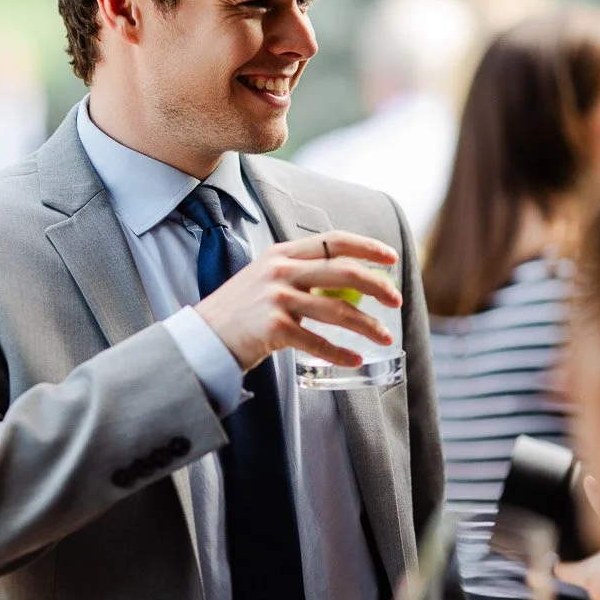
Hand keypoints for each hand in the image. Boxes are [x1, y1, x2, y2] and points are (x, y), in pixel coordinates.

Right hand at [194, 230, 401, 371]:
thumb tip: (347, 279)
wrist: (204, 337)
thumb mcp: (267, 279)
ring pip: (336, 309)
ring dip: (367, 325)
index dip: (367, 247)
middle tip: (396, 300)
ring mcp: (276, 298)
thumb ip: (299, 273)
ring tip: (385, 337)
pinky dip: (340, 352)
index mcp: (282, 253)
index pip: (334, 240)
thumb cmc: (241, 312)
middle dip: (377, 284)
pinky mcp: (273, 327)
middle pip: (343, 271)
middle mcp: (280, 270)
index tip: (391, 258)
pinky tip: (354, 359)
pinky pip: (317, 341)